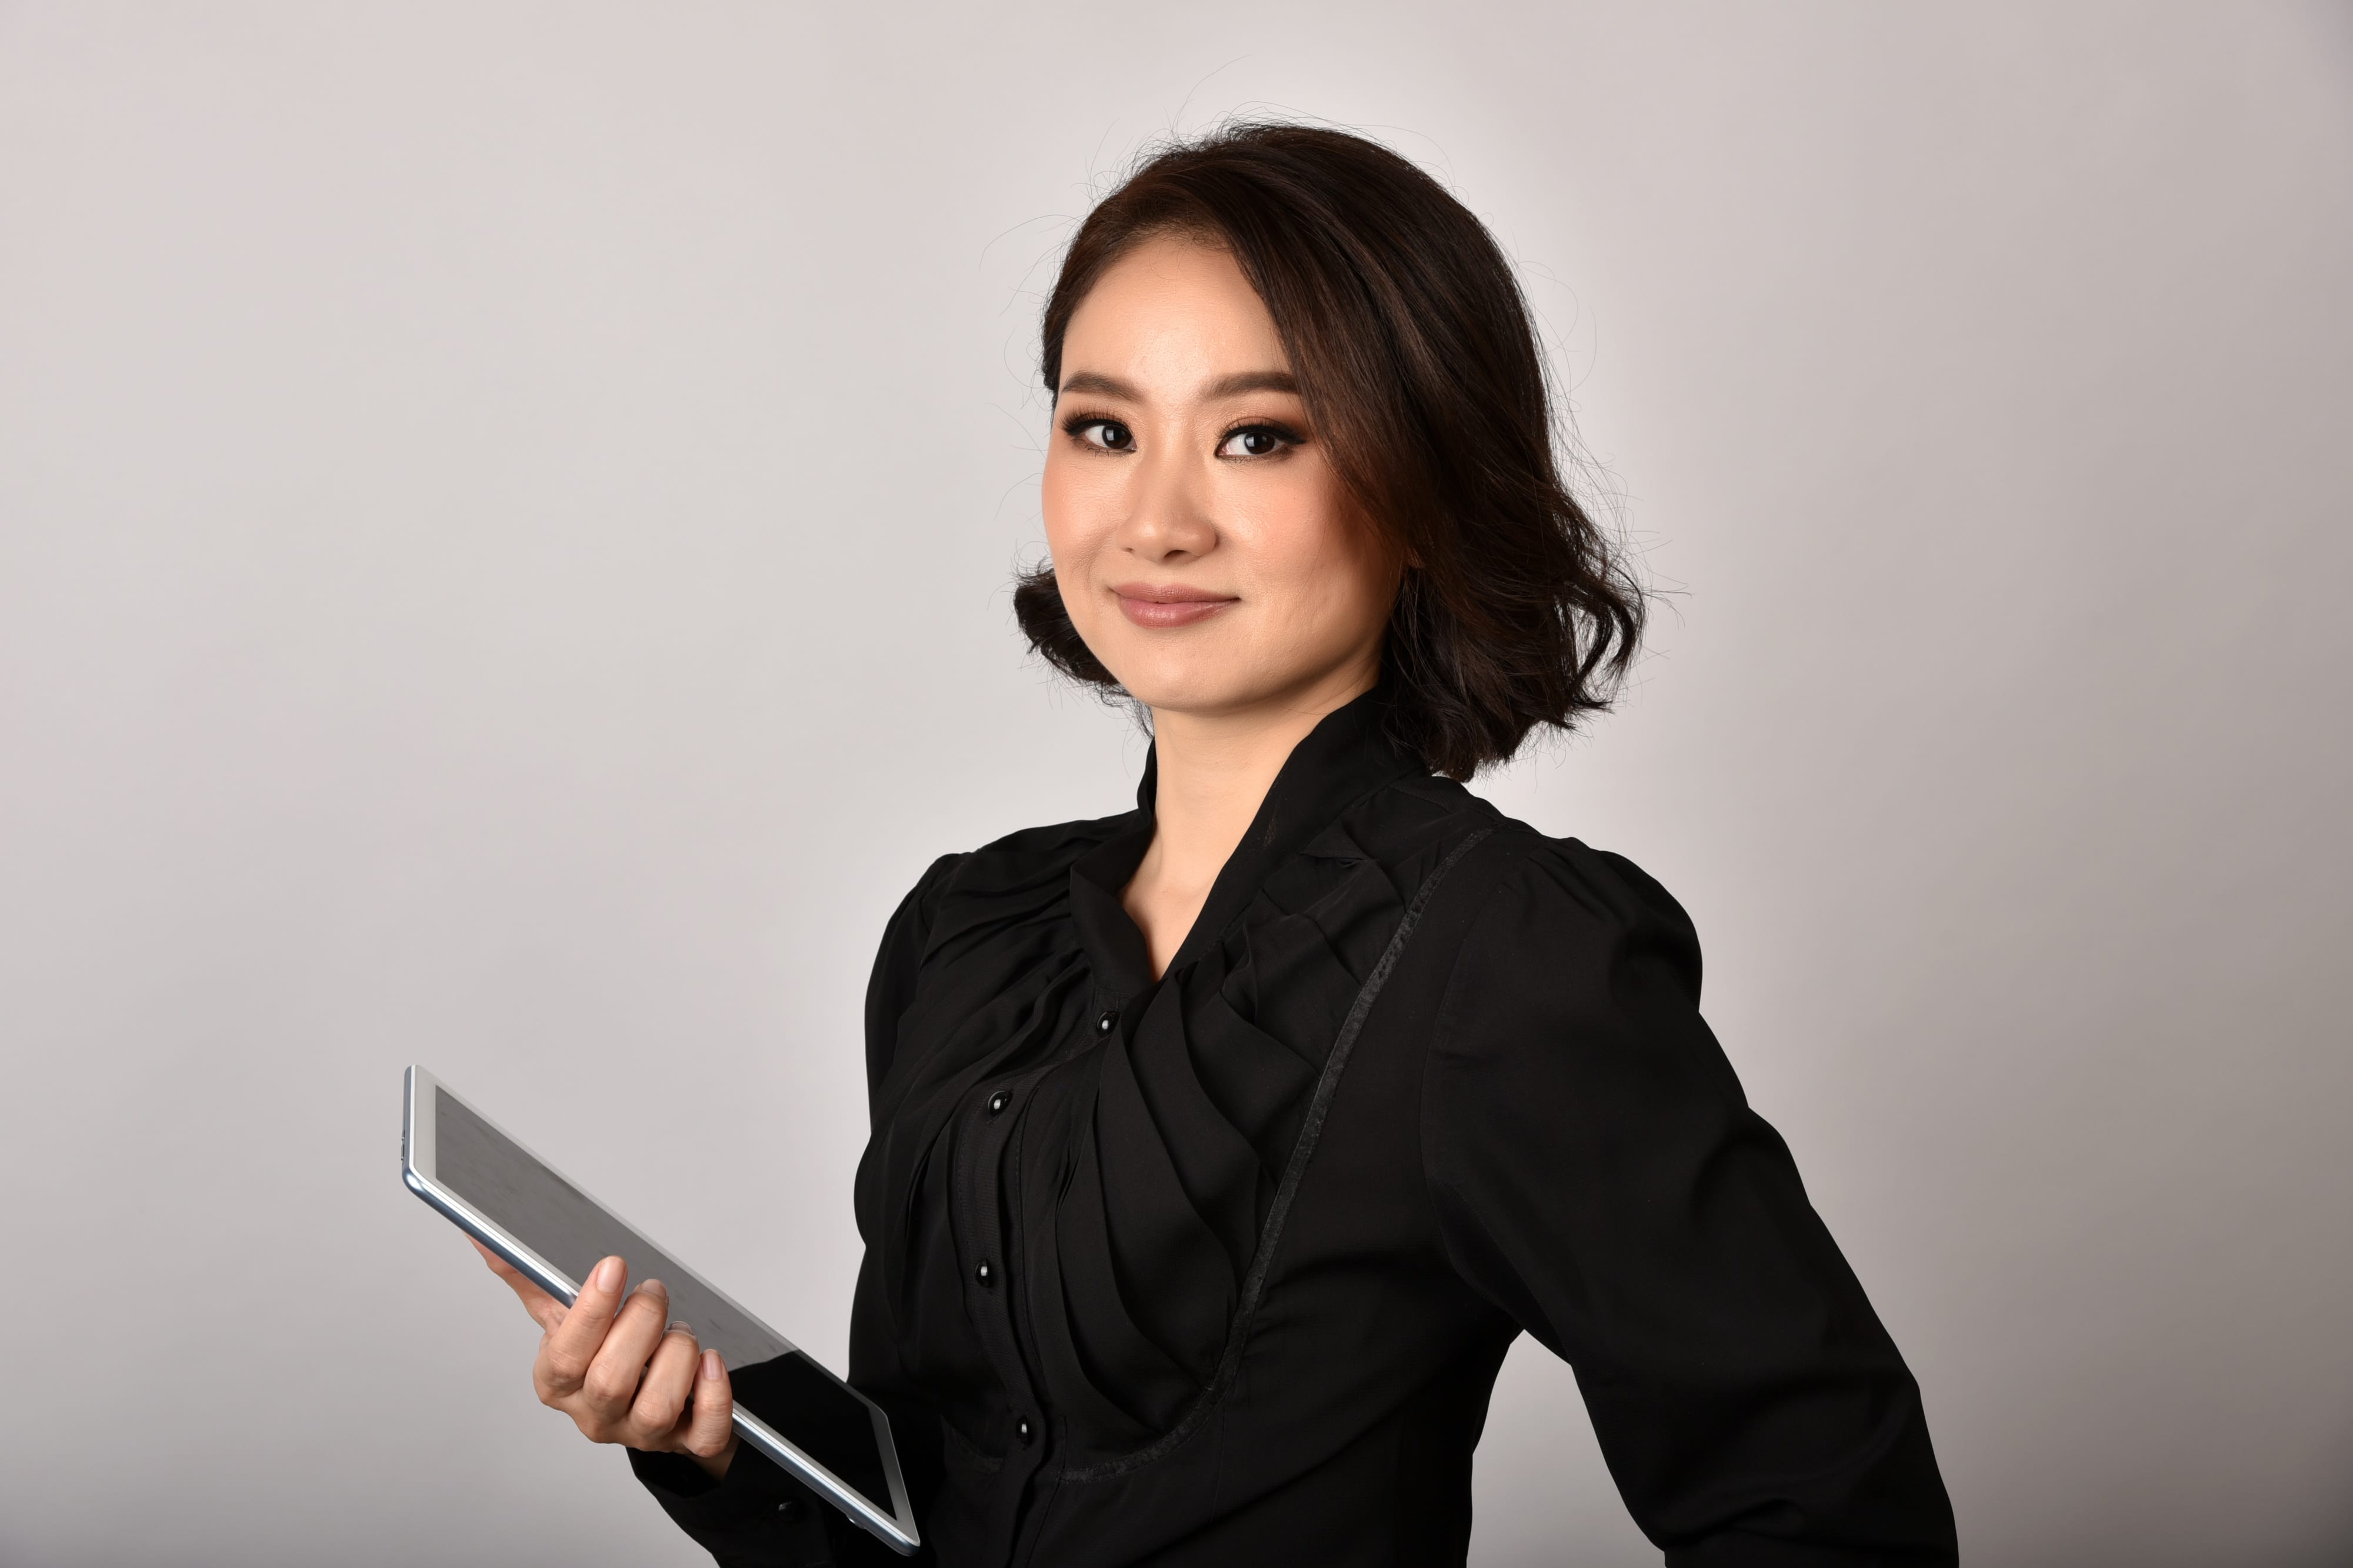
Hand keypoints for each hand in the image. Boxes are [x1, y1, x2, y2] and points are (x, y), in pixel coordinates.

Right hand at [475, 1239, 740, 1479]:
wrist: (643, 1395)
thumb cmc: (601, 1350)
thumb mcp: (562, 1316)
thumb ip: (528, 1276)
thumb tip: (482, 1233)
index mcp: (558, 1383)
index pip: (566, 1358)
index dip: (591, 1313)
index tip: (614, 1266)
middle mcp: (596, 1414)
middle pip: (610, 1382)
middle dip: (641, 1325)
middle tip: (654, 1292)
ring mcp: (640, 1433)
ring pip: (656, 1408)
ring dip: (677, 1355)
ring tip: (679, 1331)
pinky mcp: (685, 1442)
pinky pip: (703, 1435)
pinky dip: (715, 1398)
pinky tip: (712, 1363)